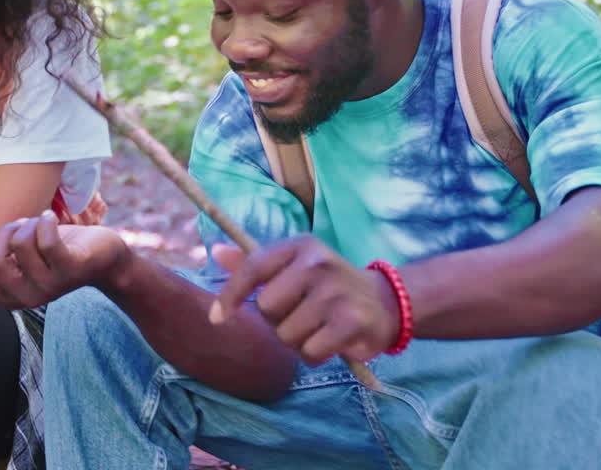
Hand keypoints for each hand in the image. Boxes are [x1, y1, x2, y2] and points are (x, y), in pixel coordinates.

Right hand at [0, 210, 131, 308]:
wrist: (105, 258)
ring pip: (20, 244)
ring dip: (28, 224)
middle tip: (21, 224)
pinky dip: (45, 221)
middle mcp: (29, 297)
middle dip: (2, 232)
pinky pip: (47, 240)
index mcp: (12, 296)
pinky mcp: (73, 268)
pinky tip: (50, 217)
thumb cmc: (59, 253)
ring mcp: (52, 285)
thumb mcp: (23, 255)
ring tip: (42, 223)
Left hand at [210, 236, 398, 364]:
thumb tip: (216, 252)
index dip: (230, 295)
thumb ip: (254, 263)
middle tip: (300, 314)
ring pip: (286, 335)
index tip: (217, 317)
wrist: (384, 302)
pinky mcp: (351, 322)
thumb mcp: (293, 267)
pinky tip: (330, 341)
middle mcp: (317, 264)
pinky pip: (309, 352)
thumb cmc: (327, 286)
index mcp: (299, 247)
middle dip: (277, 320)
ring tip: (317, 327)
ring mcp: (335, 292)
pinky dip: (315, 354)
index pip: (253, 268)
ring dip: (296, 340)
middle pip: (266, 308)